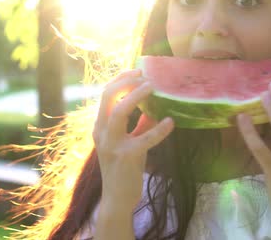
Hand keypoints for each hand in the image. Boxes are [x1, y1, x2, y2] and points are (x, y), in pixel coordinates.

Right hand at [93, 69, 174, 211]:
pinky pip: (144, 139)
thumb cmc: (124, 170)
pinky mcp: (126, 157)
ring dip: (135, 96)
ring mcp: (112, 144)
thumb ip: (139, 125)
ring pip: (118, 112)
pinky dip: (159, 129)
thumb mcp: (130, 142)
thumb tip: (154, 108)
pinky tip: (170, 122)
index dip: (120, 79)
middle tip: (144, 75)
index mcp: (100, 127)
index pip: (105, 95)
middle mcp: (101, 132)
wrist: (117, 199)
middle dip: (126, 81)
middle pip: (107, 96)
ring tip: (152, 87)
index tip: (136, 70)